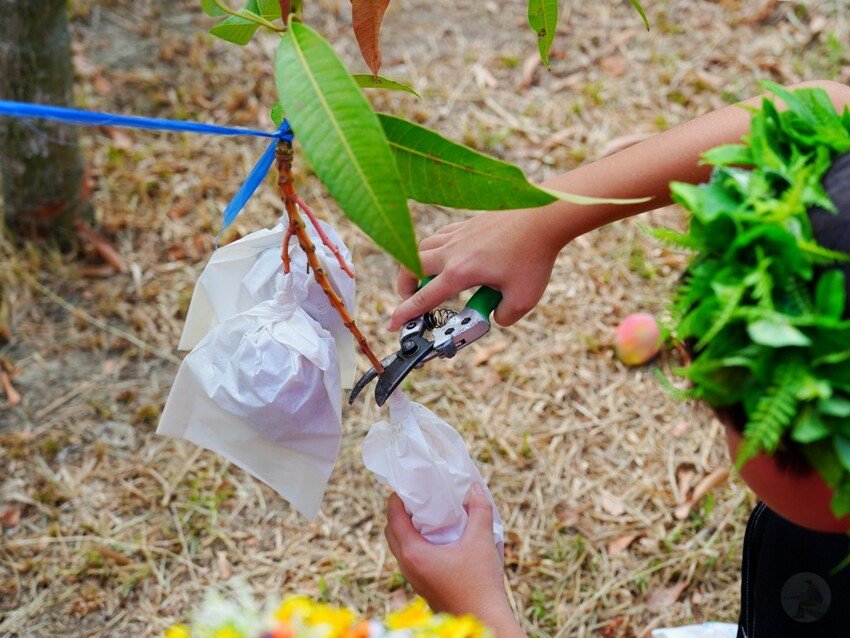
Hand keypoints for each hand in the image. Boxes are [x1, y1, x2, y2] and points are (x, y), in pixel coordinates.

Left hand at [384, 484, 525, 636]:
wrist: (484, 621)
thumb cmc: (479, 583)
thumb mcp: (481, 541)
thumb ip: (479, 510)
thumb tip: (475, 488)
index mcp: (413, 553)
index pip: (393, 518)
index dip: (396, 498)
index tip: (406, 485)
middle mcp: (407, 567)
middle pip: (391, 532)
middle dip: (400, 512)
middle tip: (417, 498)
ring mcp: (414, 579)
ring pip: (401, 547)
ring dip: (408, 529)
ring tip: (429, 515)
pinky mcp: (423, 587)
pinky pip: (411, 559)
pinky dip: (417, 544)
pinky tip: (439, 539)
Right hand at [388, 208, 565, 330]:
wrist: (544, 217)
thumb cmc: (534, 256)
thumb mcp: (523, 299)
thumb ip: (504, 316)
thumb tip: (495, 317)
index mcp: (461, 271)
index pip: (424, 297)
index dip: (405, 314)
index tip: (392, 324)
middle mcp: (453, 250)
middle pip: (411, 265)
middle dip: (405, 286)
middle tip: (411, 299)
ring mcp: (459, 233)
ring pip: (423, 247)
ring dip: (418, 264)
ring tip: (428, 278)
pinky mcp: (468, 222)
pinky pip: (440, 235)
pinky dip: (436, 248)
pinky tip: (450, 256)